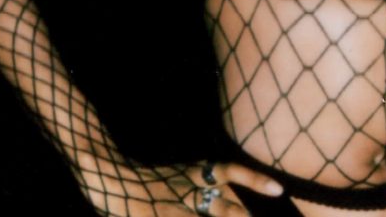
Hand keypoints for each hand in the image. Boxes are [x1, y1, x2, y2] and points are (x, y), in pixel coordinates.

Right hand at [79, 160, 283, 216]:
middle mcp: (187, 189)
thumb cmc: (145, 178)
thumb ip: (202, 184)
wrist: (106, 173)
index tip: (278, 189)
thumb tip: (229, 197)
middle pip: (223, 206)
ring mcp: (172, 206)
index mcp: (193, 174)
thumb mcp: (178, 176)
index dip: (253, 180)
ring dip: (229, 215)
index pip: (228, 172)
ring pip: (210, 214)